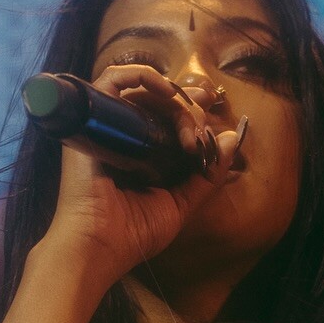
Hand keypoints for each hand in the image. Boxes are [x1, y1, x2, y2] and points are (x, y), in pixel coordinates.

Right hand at [37, 63, 246, 285]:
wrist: (100, 246)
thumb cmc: (134, 234)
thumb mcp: (181, 205)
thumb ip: (207, 176)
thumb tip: (231, 140)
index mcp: (142, 154)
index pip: (168, 118)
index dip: (192, 110)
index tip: (212, 114)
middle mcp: (124, 135)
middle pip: (160, 103)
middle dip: (189, 111)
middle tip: (199, 133)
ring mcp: (107, 125)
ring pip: (144, 91)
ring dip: (173, 101)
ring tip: (187, 125)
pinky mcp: (91, 118)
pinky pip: (112, 79)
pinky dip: (142, 76)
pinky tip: (166, 91)